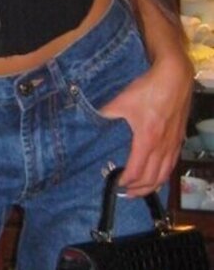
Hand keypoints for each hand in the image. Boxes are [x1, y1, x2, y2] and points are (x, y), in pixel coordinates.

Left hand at [99, 50, 192, 195]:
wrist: (174, 75)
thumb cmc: (148, 88)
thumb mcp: (121, 101)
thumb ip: (105, 114)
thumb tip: (90, 121)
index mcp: (147, 140)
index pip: (136, 171)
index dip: (126, 181)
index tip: (116, 183)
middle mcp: (162, 146)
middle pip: (151, 179)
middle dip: (137, 190)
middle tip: (125, 193)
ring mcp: (173, 143)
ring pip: (164, 174)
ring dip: (152, 186)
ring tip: (141, 191)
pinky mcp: (179, 138)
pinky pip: (173, 164)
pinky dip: (164, 175)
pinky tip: (157, 176)